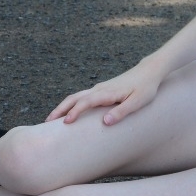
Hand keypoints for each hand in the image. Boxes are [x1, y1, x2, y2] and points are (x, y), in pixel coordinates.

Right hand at [46, 63, 162, 126]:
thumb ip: (122, 112)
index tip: (66, 123)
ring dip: (63, 107)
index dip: (75, 112)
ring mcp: (99, 89)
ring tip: (51, 120)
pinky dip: (71, 104)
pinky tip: (68, 113)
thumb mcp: (138, 102)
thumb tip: (105, 122)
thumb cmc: (146, 89)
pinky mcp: (101, 90)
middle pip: (75, 98)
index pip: (86, 102)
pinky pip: (81, 97)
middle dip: (60, 110)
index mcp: (107, 93)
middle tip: (46, 123)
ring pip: (76, 97)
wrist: (149, 72)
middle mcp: (100, 89)